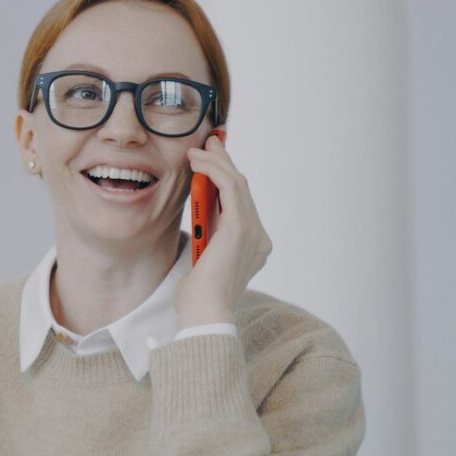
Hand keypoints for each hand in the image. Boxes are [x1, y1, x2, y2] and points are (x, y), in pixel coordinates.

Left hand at [175, 133, 272, 328]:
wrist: (204, 313)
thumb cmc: (197, 296)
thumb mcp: (203, 259)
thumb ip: (208, 237)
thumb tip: (201, 214)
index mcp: (252, 247)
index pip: (240, 204)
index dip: (226, 180)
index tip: (211, 161)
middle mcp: (259, 238)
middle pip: (242, 190)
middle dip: (224, 163)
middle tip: (210, 143)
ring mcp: (254, 232)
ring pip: (238, 184)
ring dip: (216, 162)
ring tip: (198, 149)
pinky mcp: (241, 227)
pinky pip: (231, 188)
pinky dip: (214, 170)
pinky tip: (198, 162)